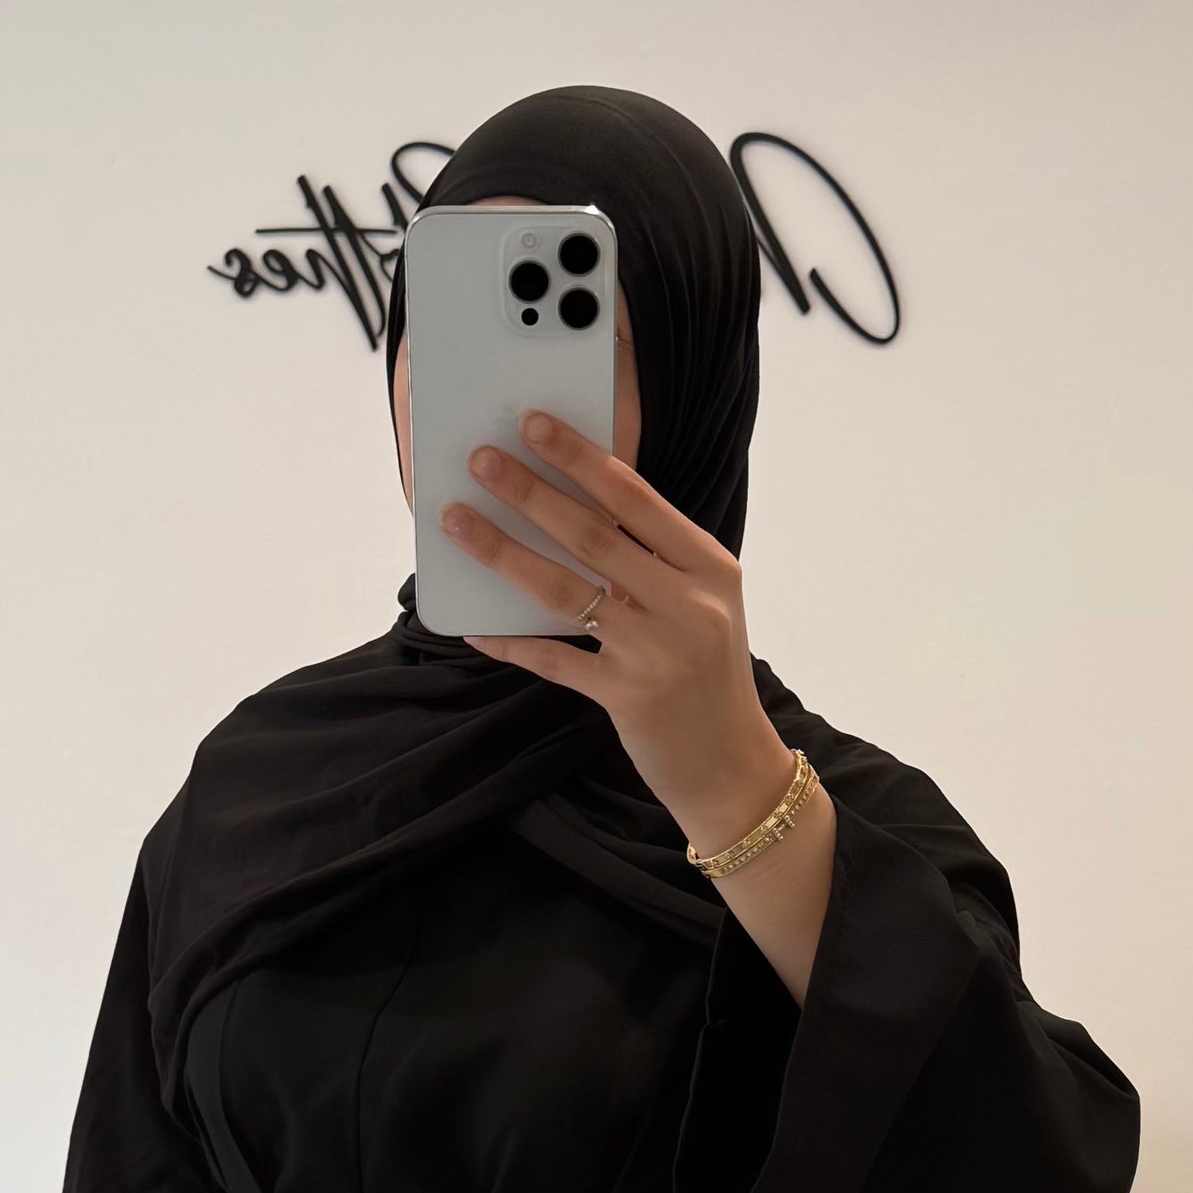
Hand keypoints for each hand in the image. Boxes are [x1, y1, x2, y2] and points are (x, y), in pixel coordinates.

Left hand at [441, 413, 795, 857]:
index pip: (636, 498)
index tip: (533, 425)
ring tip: (459, 521)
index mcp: (710, 567)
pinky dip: (510, 643)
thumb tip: (567, 515)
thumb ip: (652, 562)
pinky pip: (554, 659)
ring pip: (564, 590)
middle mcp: (688, 603)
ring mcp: (658, 651)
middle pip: (593, 534)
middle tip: (480, 460)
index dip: (580, 458)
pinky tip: (474, 629)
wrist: (733, 766)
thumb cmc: (708, 677)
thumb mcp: (702, 606)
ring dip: (502, 551)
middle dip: (529, 492)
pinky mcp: (629, 698)